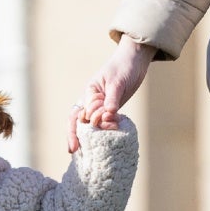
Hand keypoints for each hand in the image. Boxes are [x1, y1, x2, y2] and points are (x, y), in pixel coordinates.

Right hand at [68, 37, 154, 151]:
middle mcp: (92, 100)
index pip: (79, 114)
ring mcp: (102, 105)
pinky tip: (109, 139)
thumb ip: (112, 98)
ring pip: (92, 124)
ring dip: (93, 135)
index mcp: (89, 93)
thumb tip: (108, 115)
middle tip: (74, 152)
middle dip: (76, 136)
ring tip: (93, 150)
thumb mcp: (117, 82)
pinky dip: (106, 131)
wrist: (135, 59)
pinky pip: (106, 123)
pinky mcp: (113, 108)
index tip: (76, 145)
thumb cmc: (123, 66)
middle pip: (79, 121)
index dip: (77, 129)